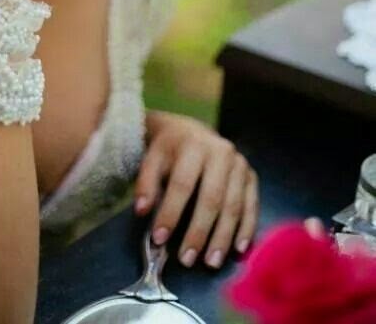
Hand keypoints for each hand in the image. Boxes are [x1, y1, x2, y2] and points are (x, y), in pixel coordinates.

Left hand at [134, 111, 258, 268]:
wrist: (190, 131)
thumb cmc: (169, 151)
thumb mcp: (152, 159)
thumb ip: (146, 184)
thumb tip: (142, 211)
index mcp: (193, 145)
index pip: (182, 184)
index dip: (170, 212)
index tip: (159, 239)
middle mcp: (221, 152)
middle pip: (211, 197)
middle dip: (199, 232)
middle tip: (187, 259)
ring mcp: (239, 164)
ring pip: (233, 205)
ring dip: (223, 237)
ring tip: (210, 262)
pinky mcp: (251, 175)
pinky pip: (251, 205)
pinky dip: (246, 229)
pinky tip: (238, 250)